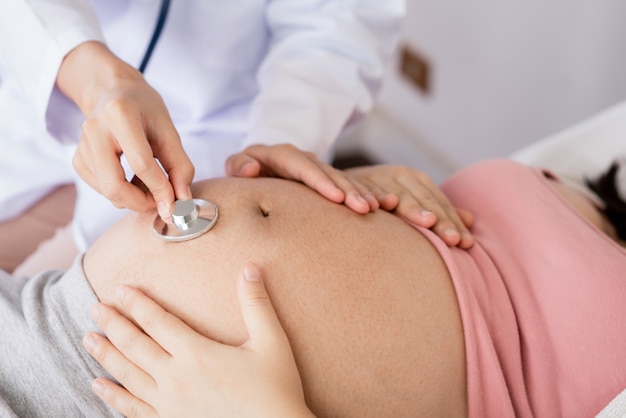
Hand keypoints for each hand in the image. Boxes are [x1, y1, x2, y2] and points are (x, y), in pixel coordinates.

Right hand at [57, 41, 193, 218]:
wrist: (112, 91)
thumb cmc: (144, 109)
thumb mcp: (169, 131)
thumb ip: (180, 166)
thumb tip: (183, 200)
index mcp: (120, 115)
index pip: (141, 163)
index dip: (160, 189)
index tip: (175, 205)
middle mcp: (95, 129)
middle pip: (114, 186)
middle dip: (141, 203)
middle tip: (161, 202)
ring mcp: (82, 146)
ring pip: (108, 191)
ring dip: (134, 199)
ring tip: (151, 184)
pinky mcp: (78, 159)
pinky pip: (101, 189)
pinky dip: (121, 193)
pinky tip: (133, 179)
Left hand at [83, 263, 313, 417]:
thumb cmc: (274, 388)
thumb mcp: (271, 341)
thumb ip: (257, 304)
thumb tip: (250, 268)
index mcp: (197, 353)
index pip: (158, 322)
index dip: (137, 304)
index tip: (120, 289)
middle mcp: (176, 377)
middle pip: (135, 345)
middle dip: (113, 324)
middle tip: (95, 309)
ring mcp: (169, 404)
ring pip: (127, 375)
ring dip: (105, 355)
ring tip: (88, 339)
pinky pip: (132, 408)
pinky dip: (113, 396)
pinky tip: (99, 386)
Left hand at [225, 144, 378, 213]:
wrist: (258, 165)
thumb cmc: (245, 169)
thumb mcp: (237, 165)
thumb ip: (239, 165)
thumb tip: (251, 169)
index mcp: (284, 155)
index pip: (304, 168)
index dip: (321, 182)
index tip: (336, 197)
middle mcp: (306, 160)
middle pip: (329, 174)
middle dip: (348, 190)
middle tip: (363, 208)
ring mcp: (319, 169)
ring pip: (343, 179)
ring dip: (359, 194)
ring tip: (373, 209)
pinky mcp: (327, 179)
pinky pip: (348, 186)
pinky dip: (363, 194)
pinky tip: (378, 206)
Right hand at [345, 165, 473, 247]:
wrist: (339, 180)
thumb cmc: (381, 194)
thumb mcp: (410, 198)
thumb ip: (437, 208)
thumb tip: (471, 221)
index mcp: (416, 179)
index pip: (440, 203)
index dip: (453, 222)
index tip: (466, 243)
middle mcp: (400, 175)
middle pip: (424, 200)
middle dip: (440, 220)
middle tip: (453, 239)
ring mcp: (378, 178)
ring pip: (400, 195)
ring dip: (413, 209)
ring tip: (429, 222)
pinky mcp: (356, 183)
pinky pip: (366, 192)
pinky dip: (374, 197)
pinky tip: (380, 207)